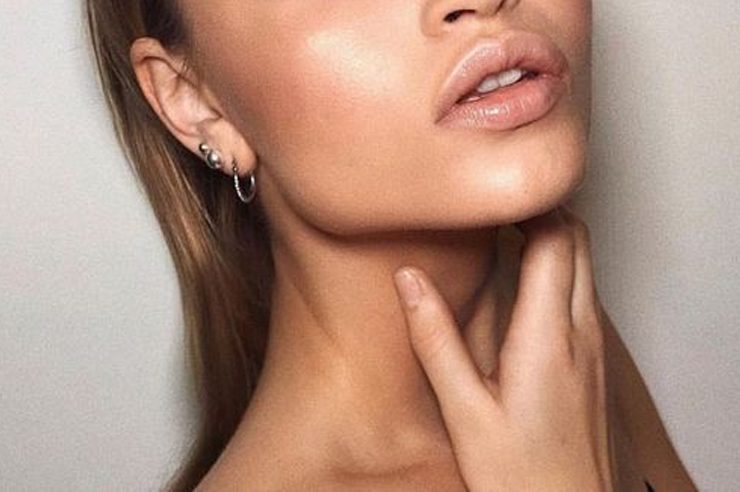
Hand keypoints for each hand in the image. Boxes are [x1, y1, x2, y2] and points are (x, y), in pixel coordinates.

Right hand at [392, 206, 613, 490]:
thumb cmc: (521, 476)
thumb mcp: (464, 411)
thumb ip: (435, 340)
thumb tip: (408, 280)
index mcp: (548, 337)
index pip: (556, 238)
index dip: (528, 203)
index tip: (491, 193)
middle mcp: (582, 333)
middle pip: (579, 240)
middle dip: (542, 210)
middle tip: (495, 204)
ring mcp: (594, 347)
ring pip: (585, 265)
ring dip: (553, 237)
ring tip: (504, 233)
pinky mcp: (595, 362)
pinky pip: (583, 293)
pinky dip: (559, 269)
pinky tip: (523, 286)